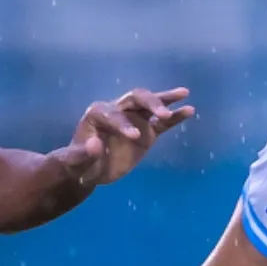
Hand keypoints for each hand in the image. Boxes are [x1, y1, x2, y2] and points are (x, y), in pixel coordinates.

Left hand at [56, 87, 194, 189]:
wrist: (89, 170)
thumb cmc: (79, 165)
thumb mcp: (76, 164)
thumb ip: (83, 155)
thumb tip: (95, 145)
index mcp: (97, 114)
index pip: (111, 113)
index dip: (123, 123)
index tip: (134, 137)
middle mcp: (116, 109)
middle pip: (135, 98)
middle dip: (149, 103)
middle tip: (163, 116)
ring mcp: (133, 118)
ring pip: (149, 103)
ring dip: (165, 100)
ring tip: (184, 95)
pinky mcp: (146, 130)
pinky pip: (161, 121)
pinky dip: (175, 116)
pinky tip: (190, 111)